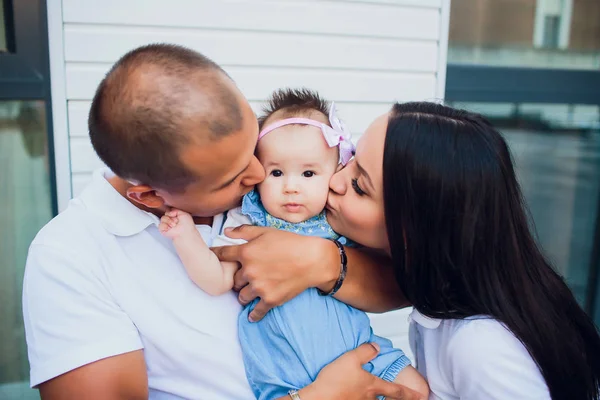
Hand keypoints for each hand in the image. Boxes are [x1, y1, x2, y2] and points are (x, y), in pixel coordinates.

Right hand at [158, 209, 195, 239]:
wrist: (184, 233)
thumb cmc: (187, 225)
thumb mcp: (184, 213)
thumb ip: (176, 210)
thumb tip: (169, 211)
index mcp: (176, 217)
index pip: (169, 211)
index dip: (171, 212)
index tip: (175, 215)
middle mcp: (171, 220)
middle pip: (165, 213)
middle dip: (171, 216)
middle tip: (176, 221)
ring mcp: (167, 225)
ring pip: (163, 218)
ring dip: (169, 221)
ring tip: (174, 225)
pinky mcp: (163, 230)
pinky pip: (160, 225)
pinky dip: (165, 226)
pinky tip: (170, 229)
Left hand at [211, 225, 337, 321]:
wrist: (313, 260)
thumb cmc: (290, 242)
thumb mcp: (267, 232)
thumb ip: (244, 232)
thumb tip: (226, 232)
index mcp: (246, 252)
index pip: (223, 255)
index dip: (215, 256)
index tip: (210, 258)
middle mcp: (249, 271)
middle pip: (234, 280)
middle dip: (239, 278)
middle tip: (247, 276)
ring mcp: (259, 287)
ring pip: (242, 296)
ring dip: (246, 294)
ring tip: (253, 290)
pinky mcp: (270, 300)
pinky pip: (256, 311)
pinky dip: (253, 314)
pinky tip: (251, 316)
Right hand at [301, 343, 424, 399]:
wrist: (318, 399)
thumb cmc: (334, 382)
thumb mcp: (350, 359)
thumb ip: (365, 351)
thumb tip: (376, 347)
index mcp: (372, 386)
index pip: (397, 392)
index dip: (410, 394)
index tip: (421, 397)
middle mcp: (368, 399)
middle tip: (404, 399)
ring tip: (379, 396)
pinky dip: (362, 398)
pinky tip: (356, 395)